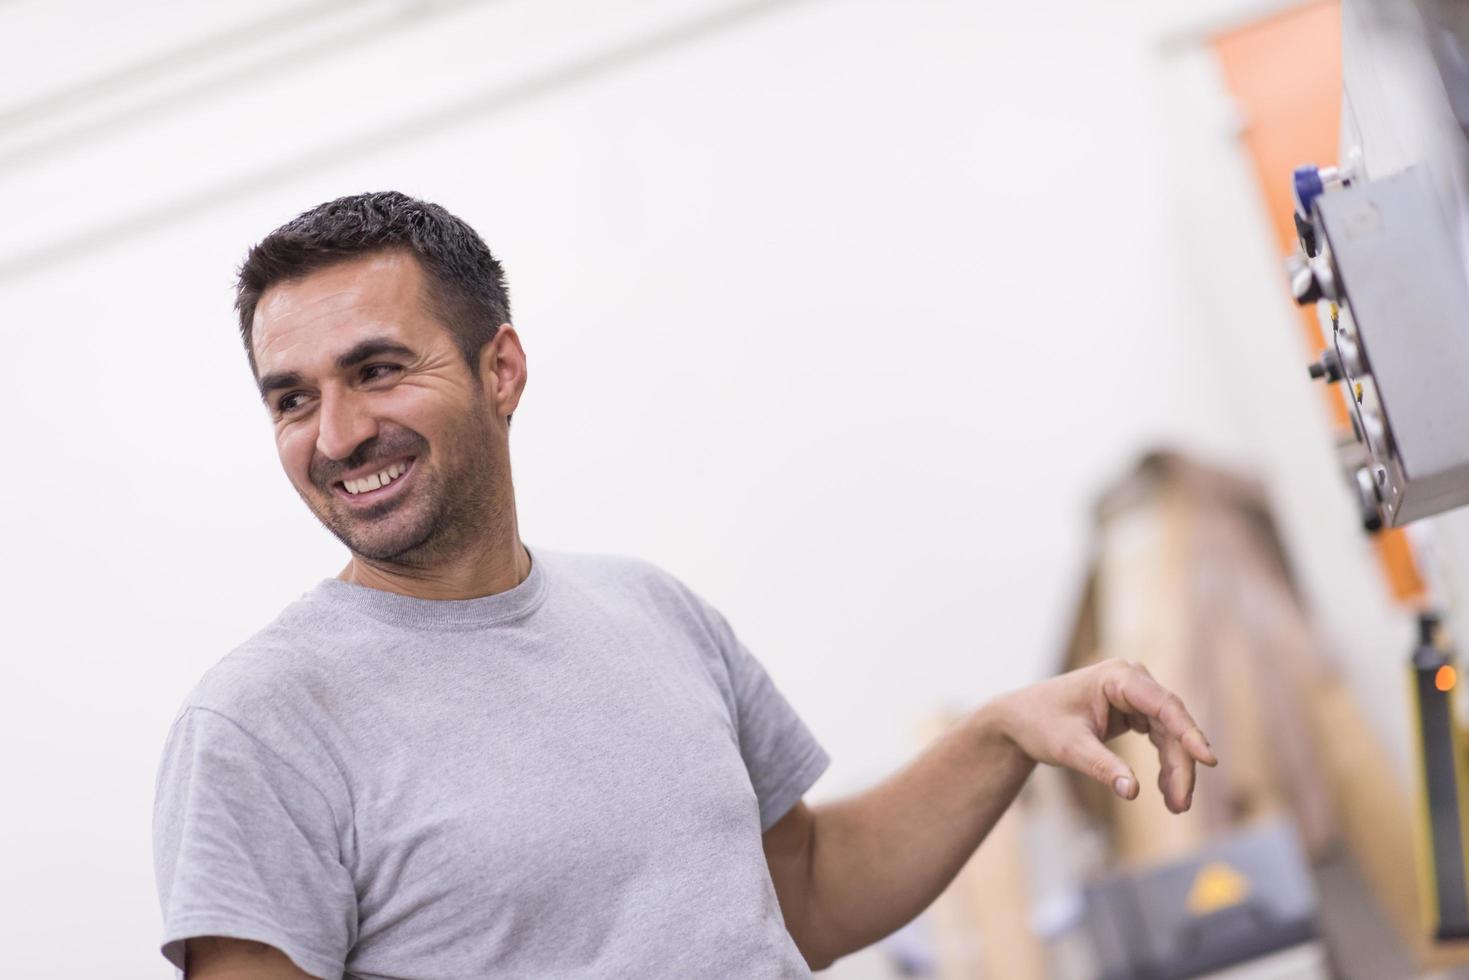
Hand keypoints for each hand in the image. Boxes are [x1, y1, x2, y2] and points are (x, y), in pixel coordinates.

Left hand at [991, 658, 1216, 811]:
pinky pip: (1161, 738)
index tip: (1208, 759)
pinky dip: (1165, 765)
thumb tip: (1133, 791)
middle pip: (1172, 725)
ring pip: (1170, 735)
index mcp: (1118, 677)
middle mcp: (1133, 681)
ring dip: (1176, 769)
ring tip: (1176, 806)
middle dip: (1181, 765)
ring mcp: (1136, 695)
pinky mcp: (1135, 711)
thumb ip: (1101, 767)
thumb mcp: (1068, 748)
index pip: (1164, 706)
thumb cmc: (1039, 724)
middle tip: (1180, 805)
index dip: (1188, 733)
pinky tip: (1166, 791)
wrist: (1020, 719)